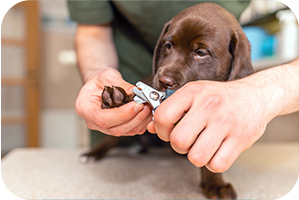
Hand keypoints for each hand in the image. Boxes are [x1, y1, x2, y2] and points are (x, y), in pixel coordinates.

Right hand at [76, 68, 151, 135]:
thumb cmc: (98, 80)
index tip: (136, 105)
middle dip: (134, 118)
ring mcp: (105, 127)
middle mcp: (93, 122)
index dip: (122, 115)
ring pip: (125, 132)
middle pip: (115, 129)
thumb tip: (134, 91)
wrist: (99, 84)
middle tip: (146, 106)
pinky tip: (146, 112)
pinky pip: (130, 131)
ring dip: (140, 121)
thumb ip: (120, 84)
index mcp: (85, 109)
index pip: (103, 119)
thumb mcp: (107, 76)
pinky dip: (141, 123)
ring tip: (148, 107)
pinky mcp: (116, 127)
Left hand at [147, 79, 271, 172]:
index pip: (162, 117)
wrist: (256, 95)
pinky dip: (214, 162)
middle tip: (188, 140)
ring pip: (196, 157)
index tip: (169, 132)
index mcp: (192, 92)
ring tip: (203, 145)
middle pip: (178, 141)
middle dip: (179, 146)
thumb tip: (149, 128)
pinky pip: (217, 164)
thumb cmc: (220, 97)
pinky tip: (216, 150)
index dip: (161, 130)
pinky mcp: (240, 139)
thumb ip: (172, 110)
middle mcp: (208, 105)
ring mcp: (225, 122)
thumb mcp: (195, 94)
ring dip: (196, 156)